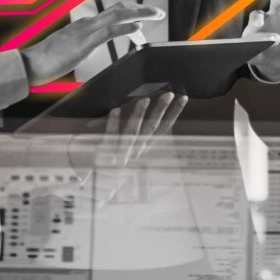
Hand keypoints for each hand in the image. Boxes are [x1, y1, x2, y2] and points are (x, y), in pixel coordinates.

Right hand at [21, 3, 163, 85]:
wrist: (29, 64)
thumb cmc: (46, 61)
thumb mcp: (68, 50)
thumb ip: (79, 46)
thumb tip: (84, 47)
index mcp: (84, 26)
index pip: (112, 14)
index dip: (130, 12)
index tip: (143, 16)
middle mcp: (87, 23)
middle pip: (119, 9)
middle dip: (140, 8)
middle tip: (157, 12)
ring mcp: (86, 31)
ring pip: (118, 15)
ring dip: (140, 13)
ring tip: (155, 15)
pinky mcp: (85, 42)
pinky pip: (109, 31)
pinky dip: (126, 28)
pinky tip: (138, 29)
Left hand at [67, 91, 187, 191]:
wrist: (97, 185)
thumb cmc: (114, 161)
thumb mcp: (130, 147)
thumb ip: (140, 132)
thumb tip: (150, 107)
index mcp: (144, 147)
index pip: (163, 128)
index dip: (174, 113)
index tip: (182, 99)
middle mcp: (136, 150)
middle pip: (151, 128)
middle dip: (161, 110)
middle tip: (169, 94)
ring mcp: (122, 153)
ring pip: (133, 132)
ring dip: (139, 115)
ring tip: (144, 99)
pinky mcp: (106, 154)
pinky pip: (111, 137)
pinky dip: (113, 123)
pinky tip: (115, 110)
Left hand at [243, 0, 279, 79]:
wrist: (272, 59)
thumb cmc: (258, 53)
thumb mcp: (252, 55)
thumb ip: (251, 53)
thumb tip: (249, 54)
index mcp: (259, 21)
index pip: (257, 16)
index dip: (257, 19)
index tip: (258, 25)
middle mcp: (273, 16)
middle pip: (276, 4)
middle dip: (279, 0)